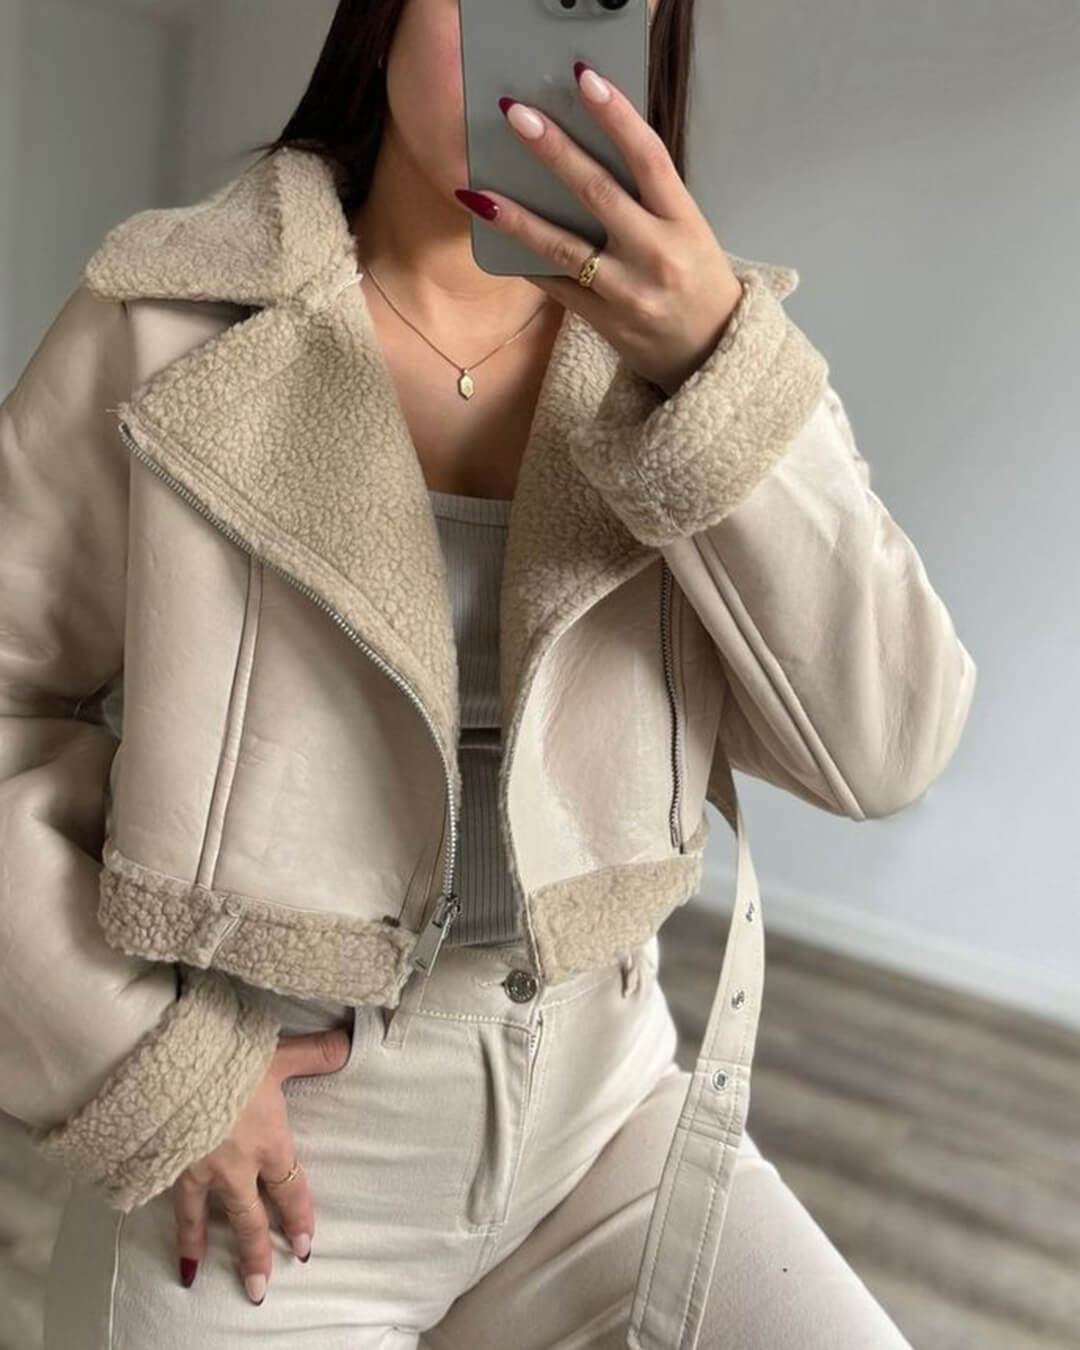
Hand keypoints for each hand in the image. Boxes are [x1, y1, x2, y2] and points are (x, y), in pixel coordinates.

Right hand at [172, 1025, 350, 1303]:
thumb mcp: (278, 1054)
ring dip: (201, 1249)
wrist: (169, 1065)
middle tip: (260, 1288)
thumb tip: (351, 1043)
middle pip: (249, 1218)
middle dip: (255, 1253)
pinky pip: (169, 1202)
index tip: (305, 1245)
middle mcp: (235, 1166)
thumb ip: (315, 1054)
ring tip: (195, 1277)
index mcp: (268, 1141)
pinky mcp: (165, 1165)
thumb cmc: (228, 1059)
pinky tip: (162, 1236)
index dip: (298, 1217)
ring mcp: (198, 1169)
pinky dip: (166, 1222)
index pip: (290, 1189)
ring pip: (204, 1218)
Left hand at [454, 61, 744, 397]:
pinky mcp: (604, 321)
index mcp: (684, 222)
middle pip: (598, 193)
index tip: (586, 79)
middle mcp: (656, 254)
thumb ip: (649, 195)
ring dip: (516, 217)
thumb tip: (592, 147)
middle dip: (554, 151)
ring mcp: (628, 292)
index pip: (650, 158)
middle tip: (517, 115)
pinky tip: (495, 239)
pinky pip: (555, 286)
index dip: (617, 117)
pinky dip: (524, 261)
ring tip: (477, 191)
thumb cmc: (697, 279)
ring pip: (563, 247)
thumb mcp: (689, 231)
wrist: (711, 353)